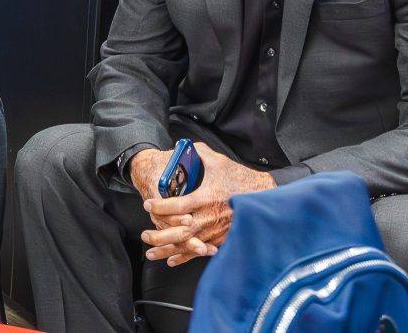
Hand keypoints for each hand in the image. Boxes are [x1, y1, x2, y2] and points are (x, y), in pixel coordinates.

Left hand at [140, 143, 276, 266]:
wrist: (263, 197)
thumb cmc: (241, 179)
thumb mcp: (219, 162)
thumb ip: (199, 154)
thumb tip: (185, 147)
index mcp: (205, 198)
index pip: (177, 206)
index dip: (160, 206)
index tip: (148, 204)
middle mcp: (207, 218)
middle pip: (178, 231)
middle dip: (159, 235)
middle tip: (144, 235)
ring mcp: (213, 231)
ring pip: (186, 245)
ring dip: (167, 249)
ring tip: (151, 252)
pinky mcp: (219, 239)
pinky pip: (198, 251)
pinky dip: (184, 257)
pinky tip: (172, 260)